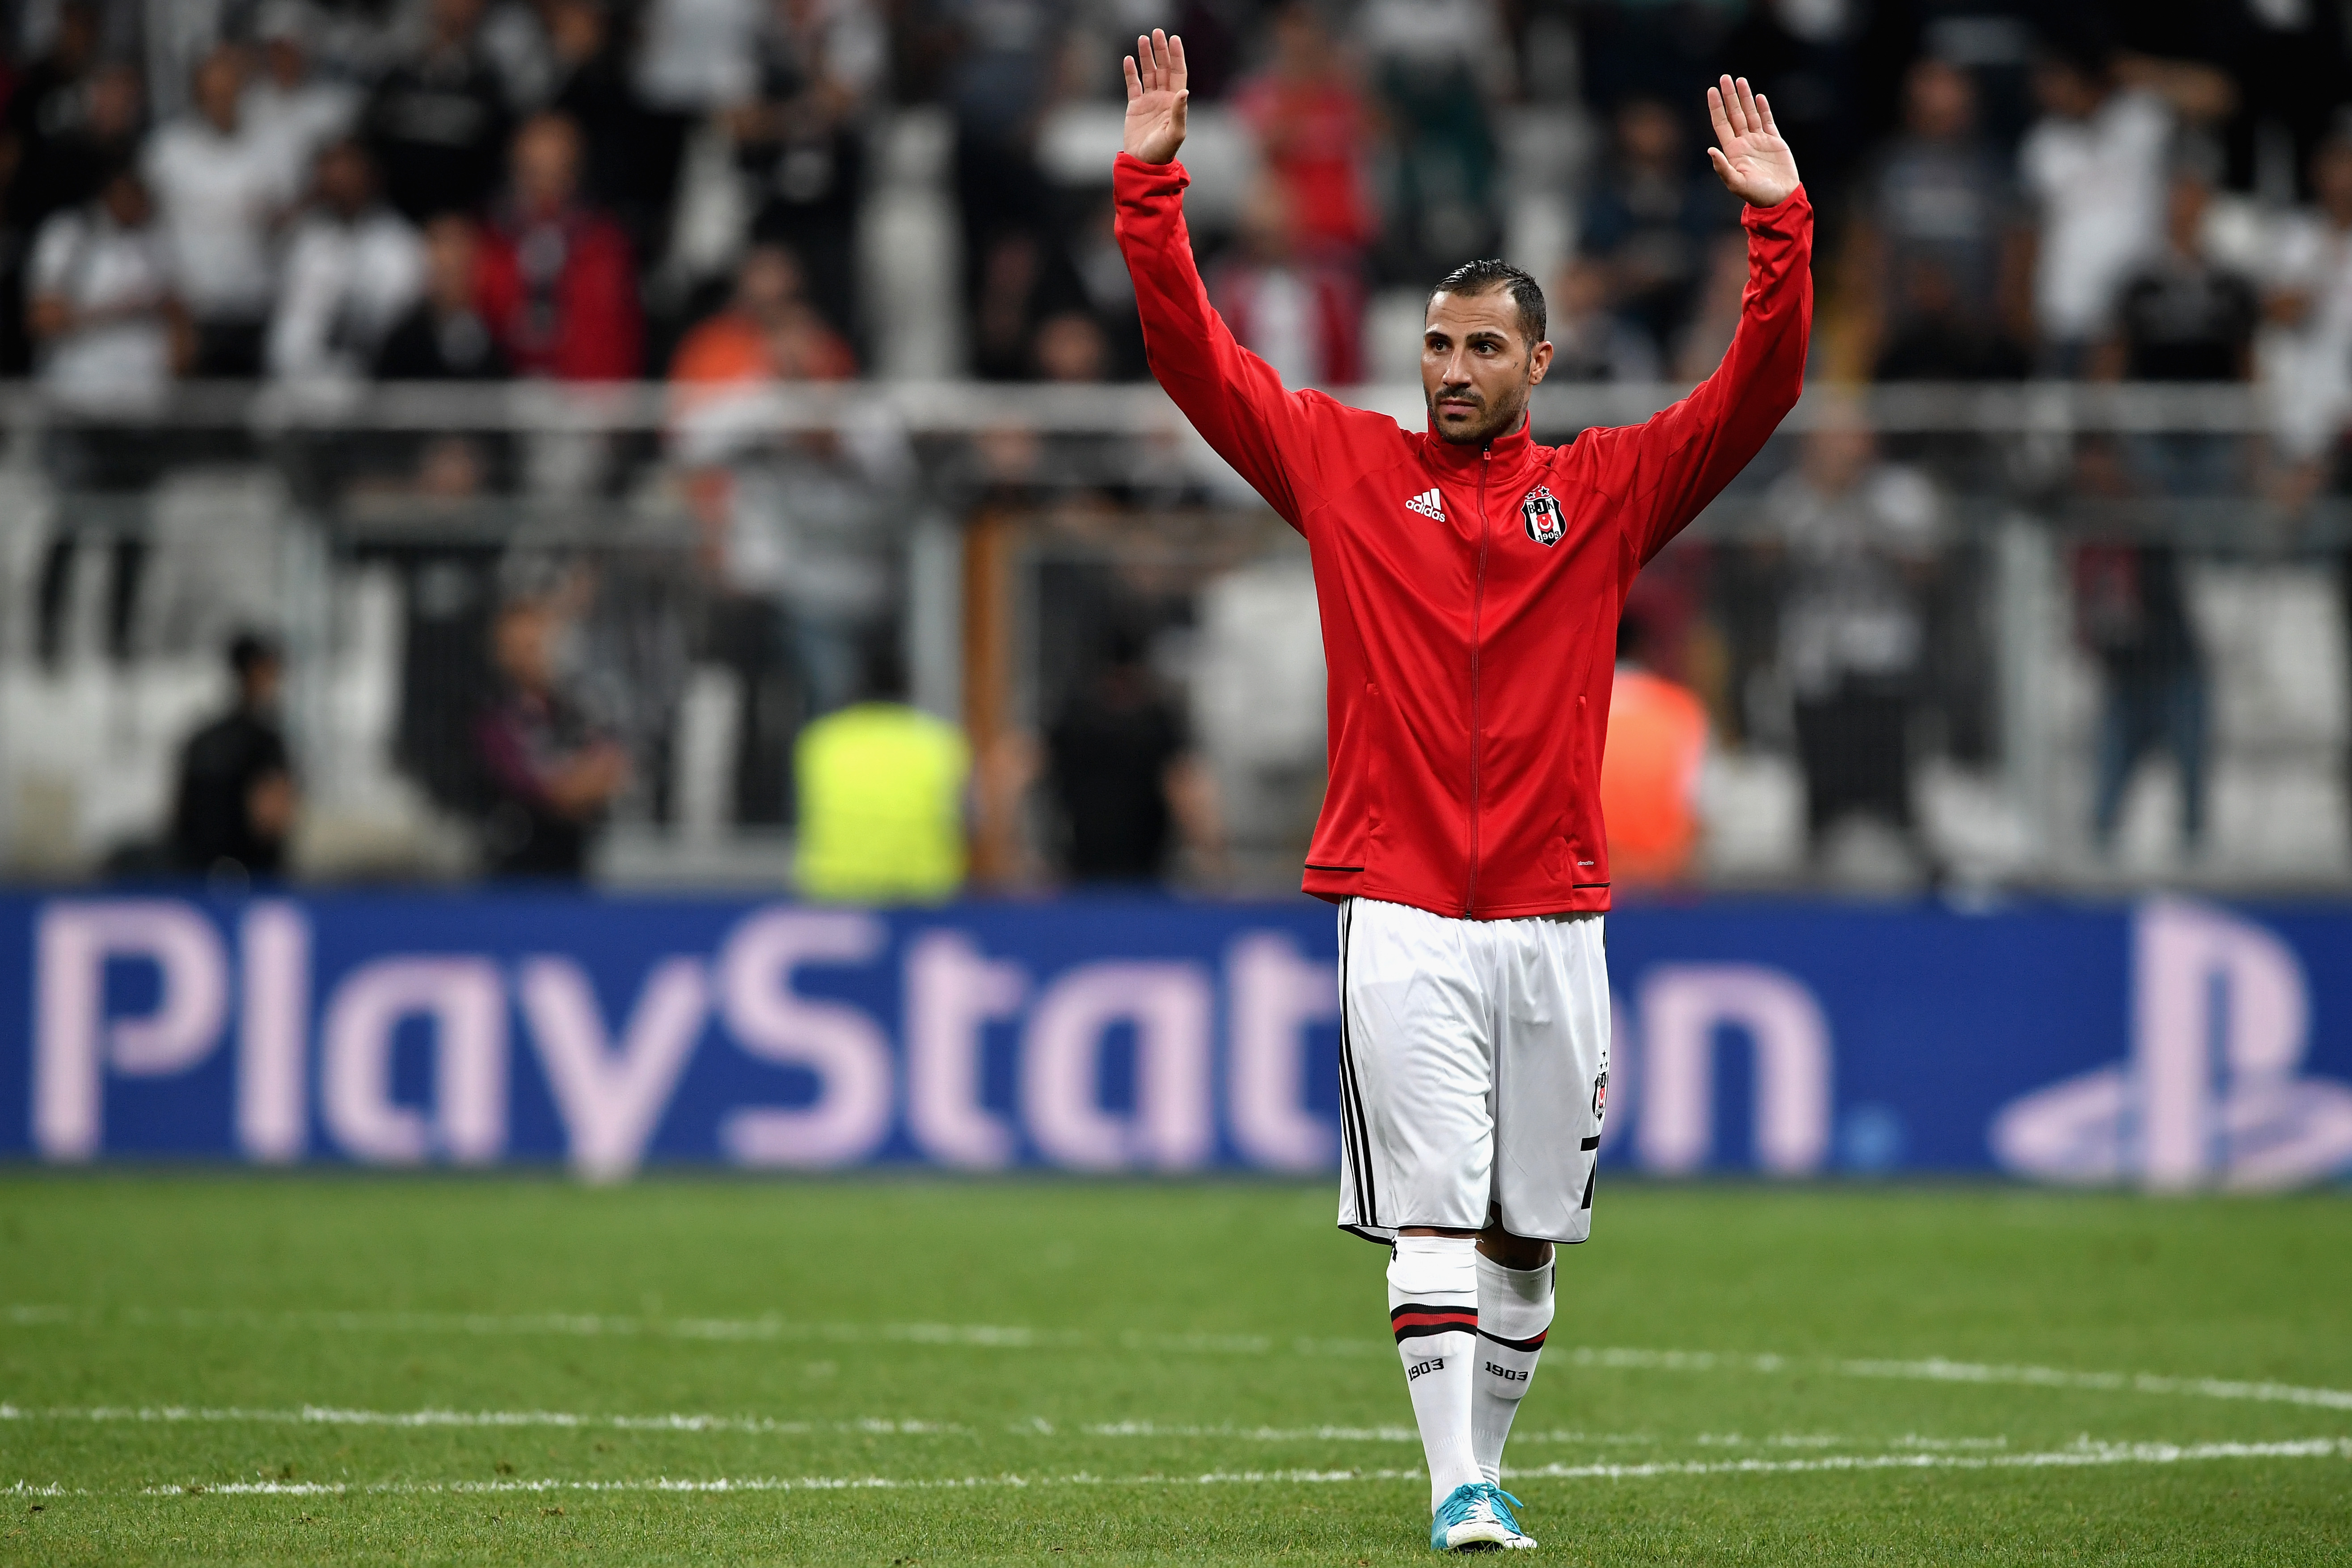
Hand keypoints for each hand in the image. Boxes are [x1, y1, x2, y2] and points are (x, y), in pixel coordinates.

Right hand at [1122, 29, 1187, 164]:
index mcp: (1175, 102)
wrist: (1143, 163)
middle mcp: (1163, 98)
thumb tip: (1183, 92)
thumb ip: (1179, 113)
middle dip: (1160, 50)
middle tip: (1157, 33)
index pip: (1178, 73)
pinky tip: (1128, 59)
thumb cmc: (1162, 151)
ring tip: (1142, 39)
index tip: (1174, 40)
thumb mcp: (1175, 133)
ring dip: (1146, 56)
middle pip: (1163, 68)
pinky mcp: (1135, 106)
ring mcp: (1149, 101)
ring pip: (1148, 73)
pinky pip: (1133, 85)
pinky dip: (1130, 72)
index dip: (1176, 56)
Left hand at [1706, 75, 1799, 207]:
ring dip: (1745, 98)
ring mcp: (1759, 141)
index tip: (1711, 90)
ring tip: (1740, 80)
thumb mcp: (1736, 183)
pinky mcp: (1774, 142)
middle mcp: (1744, 143)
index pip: (1722, 123)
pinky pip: (1767, 121)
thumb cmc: (1756, 194)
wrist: (1780, 198)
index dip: (1716, 107)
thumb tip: (1710, 150)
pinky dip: (1763, 109)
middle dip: (1730, 96)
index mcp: (1733, 150)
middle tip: (1725, 77)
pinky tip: (1759, 97)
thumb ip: (1723, 167)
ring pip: (1750, 114)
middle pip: (1734, 114)